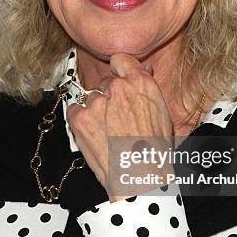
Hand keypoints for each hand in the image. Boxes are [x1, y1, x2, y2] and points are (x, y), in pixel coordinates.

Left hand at [65, 53, 173, 201]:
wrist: (139, 177)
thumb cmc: (154, 151)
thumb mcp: (161, 113)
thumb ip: (148, 88)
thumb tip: (145, 69)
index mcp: (141, 83)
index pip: (121, 59)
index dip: (119, 70)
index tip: (117, 78)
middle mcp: (118, 88)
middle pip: (105, 82)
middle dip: (109, 96)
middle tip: (117, 119)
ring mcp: (97, 102)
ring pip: (91, 98)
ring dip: (96, 111)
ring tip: (108, 133)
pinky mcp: (80, 118)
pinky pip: (75, 110)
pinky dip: (81, 120)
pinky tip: (95, 134)